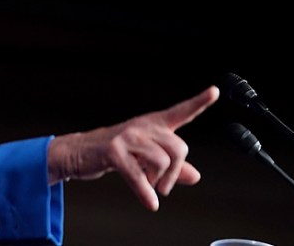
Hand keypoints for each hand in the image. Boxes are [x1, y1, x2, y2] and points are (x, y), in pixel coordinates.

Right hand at [47, 85, 218, 210]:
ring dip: (159, 183)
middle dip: (176, 173)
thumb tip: (195, 176)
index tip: (215, 91)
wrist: (79, 152)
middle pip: (179, 148)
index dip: (199, 102)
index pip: (180, 112)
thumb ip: (173, 166)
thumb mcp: (146, 158)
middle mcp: (142, 126)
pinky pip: (139, 175)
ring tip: (149, 187)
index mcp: (152, 124)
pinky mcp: (114, 151)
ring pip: (162, 162)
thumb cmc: (115, 153)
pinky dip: (146, 193)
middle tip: (163, 185)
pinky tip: (150, 203)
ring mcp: (128, 137)